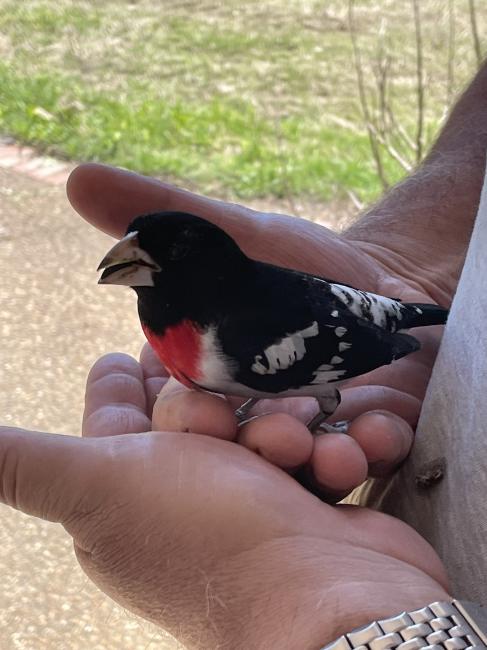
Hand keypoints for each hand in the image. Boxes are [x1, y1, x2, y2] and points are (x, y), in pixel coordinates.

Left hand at [0, 353, 449, 648]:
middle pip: (195, 405)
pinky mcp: (307, 498)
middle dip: (218, 403)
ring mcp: (249, 497)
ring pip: (259, 418)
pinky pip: (314, 444)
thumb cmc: (209, 537)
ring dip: (284, 423)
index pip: (118, 411)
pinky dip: (330, 446)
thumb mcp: (98, 487)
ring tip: (296, 448)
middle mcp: (183, 495)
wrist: (332, 600)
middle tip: (234, 420)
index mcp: (125, 490)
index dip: (129, 379)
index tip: (148, 353)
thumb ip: (23, 463)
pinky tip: (342, 460)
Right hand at [67, 163, 449, 498]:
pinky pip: (367, 454)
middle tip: (276, 435)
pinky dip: (373, 445)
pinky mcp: (365, 437)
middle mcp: (254, 421)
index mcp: (210, 380)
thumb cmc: (301, 263)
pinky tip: (381, 429)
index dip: (181, 419)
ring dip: (318, 460)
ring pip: (306, 465)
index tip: (193, 412)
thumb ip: (163, 214)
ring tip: (336, 446)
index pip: (178, 412)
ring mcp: (314, 436)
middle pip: (244, 452)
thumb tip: (76, 177)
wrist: (393, 280)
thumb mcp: (237, 236)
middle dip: (252, 445)